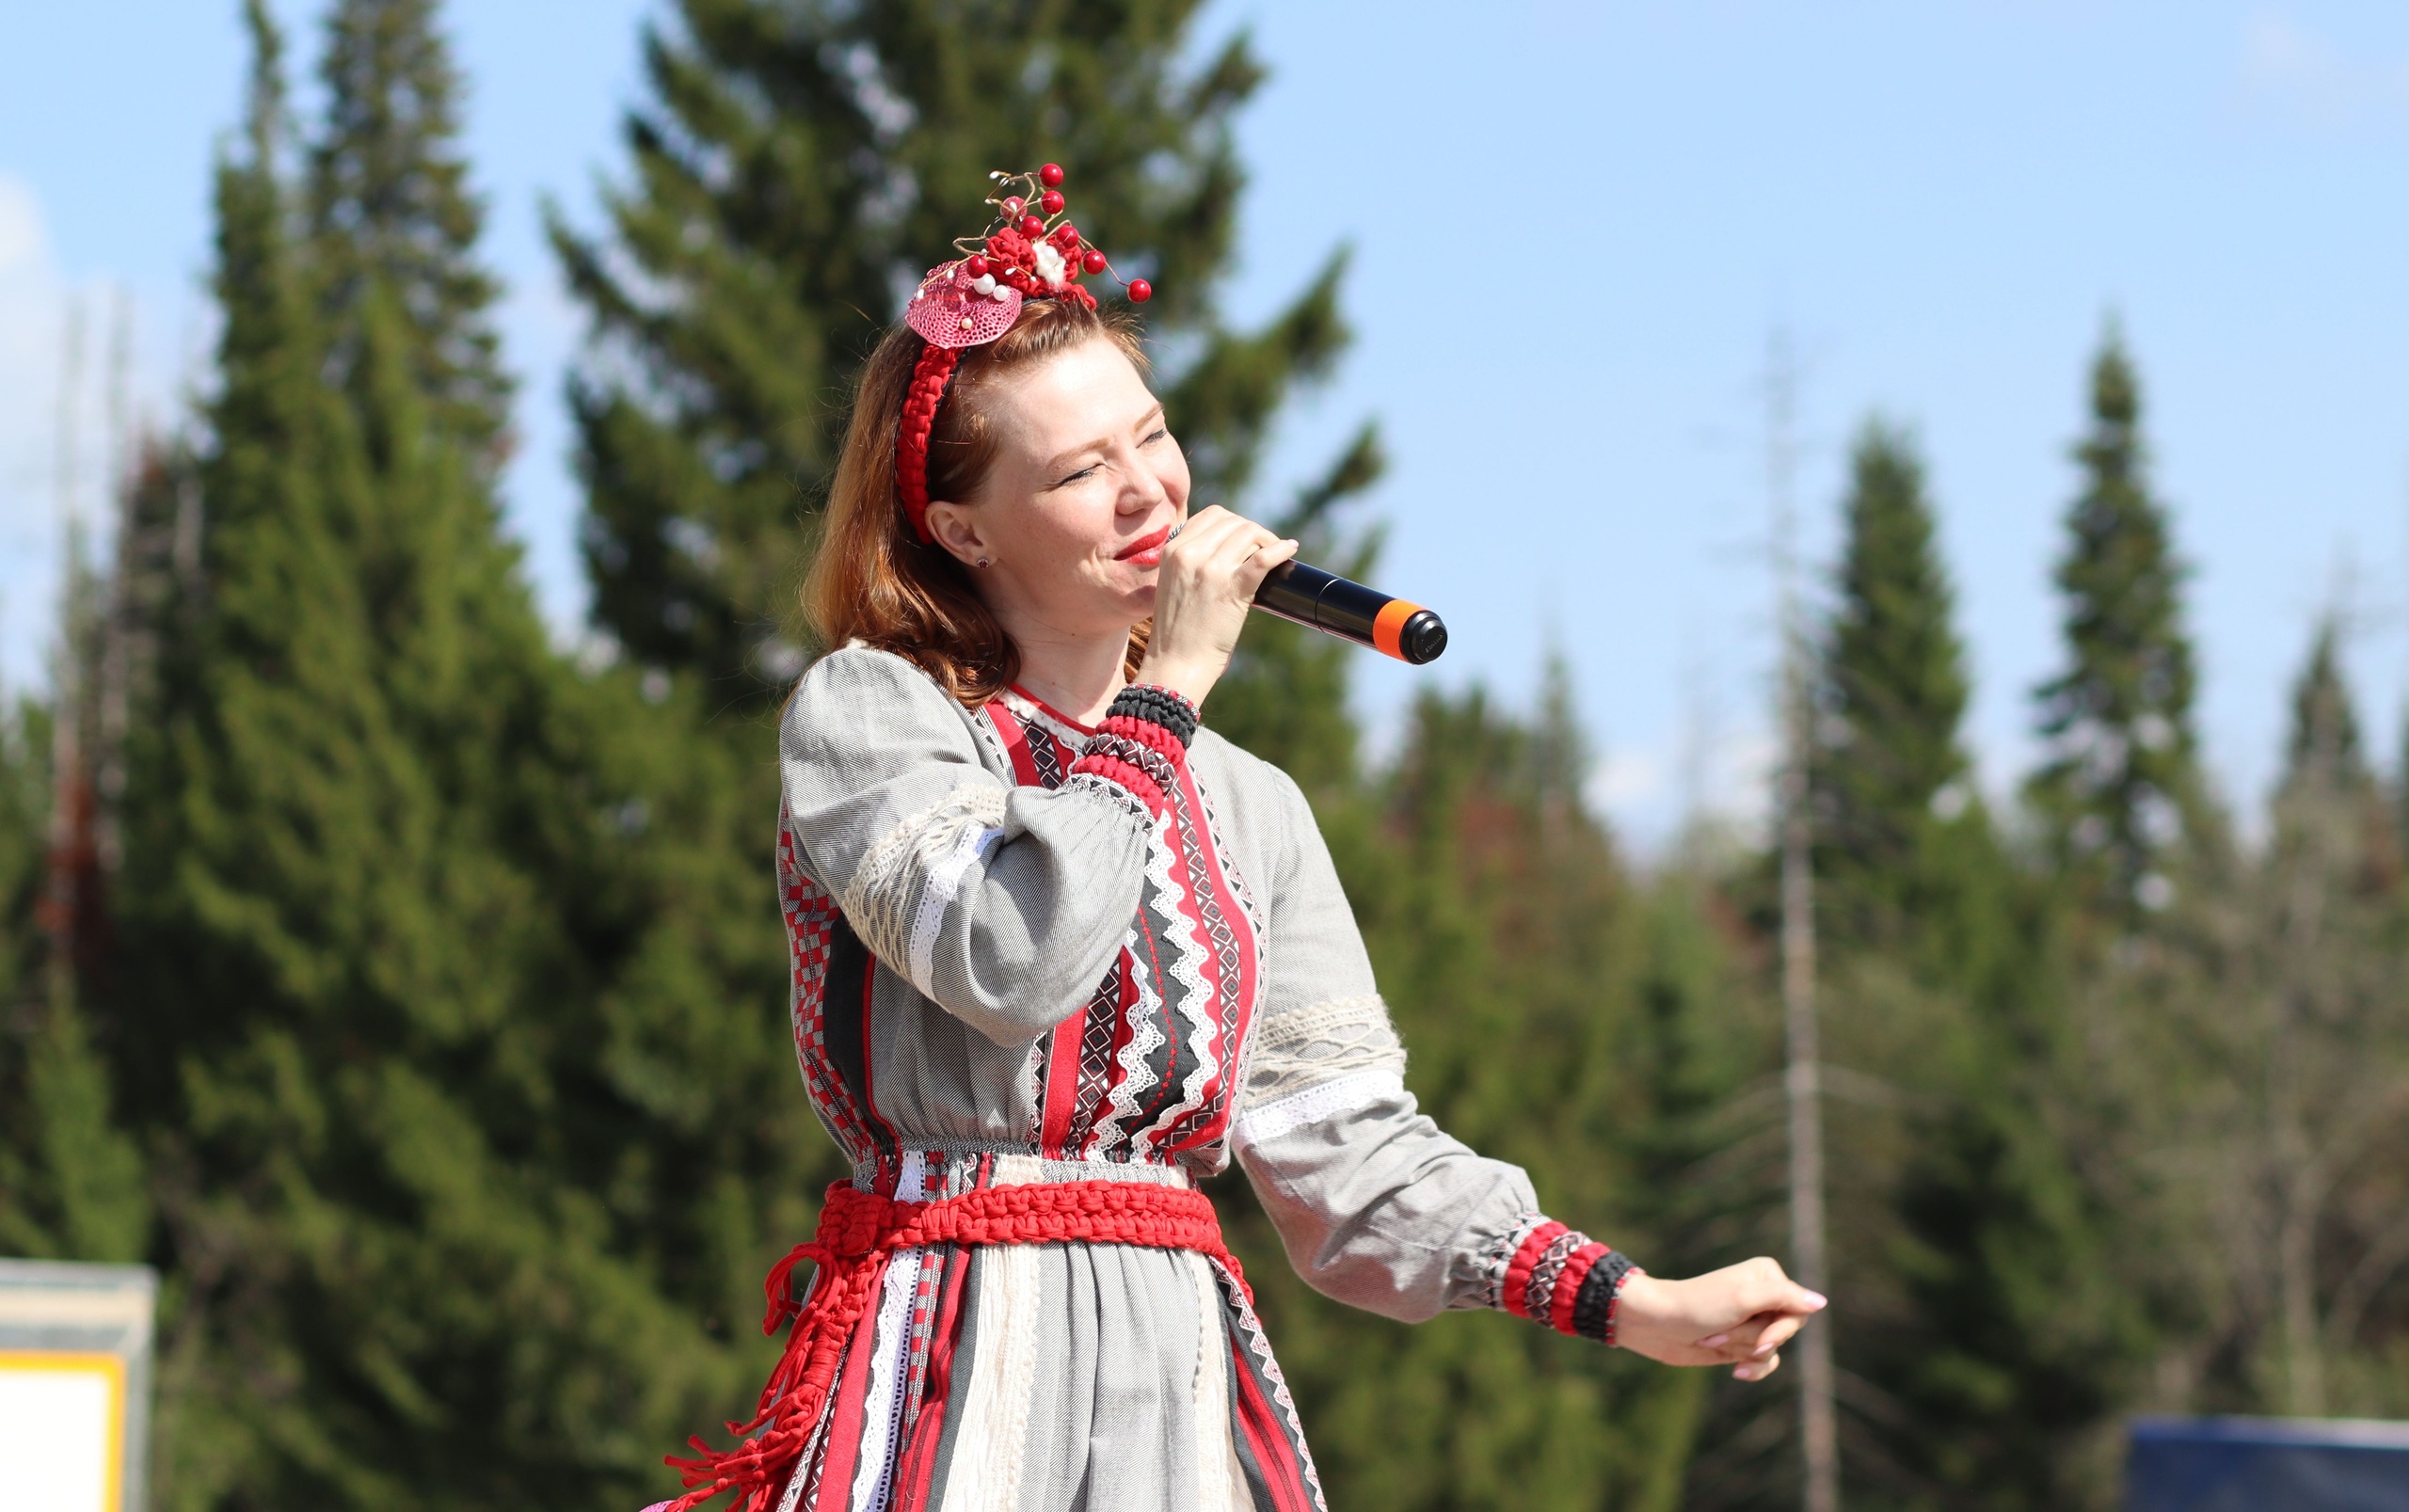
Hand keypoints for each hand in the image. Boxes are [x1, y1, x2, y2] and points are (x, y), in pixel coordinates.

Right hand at [1134, 506, 1297, 709]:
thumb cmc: (1178, 632)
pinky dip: (1281, 549)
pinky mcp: (1231, 589)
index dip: (1236, 523)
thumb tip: (1229, 549)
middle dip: (1253, 531)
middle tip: (1264, 549)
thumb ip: (1191, 563)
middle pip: (1234, 521)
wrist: (1176, 663)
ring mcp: (1210, 570)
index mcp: (1173, 551)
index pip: (1213, 515)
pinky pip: (1263, 558)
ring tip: (1274, 554)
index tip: (1246, 539)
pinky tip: (1290, 549)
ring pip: (1249, 533)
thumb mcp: (1173, 584)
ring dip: (1266, 540)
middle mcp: (1189, 554)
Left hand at [1612, 1258, 1826, 1381]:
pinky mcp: (1741, 1342)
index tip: (1760, 1338)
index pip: (1800, 1310)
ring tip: (1714, 1340)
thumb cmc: (1697, 1305)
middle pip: (1787, 1331)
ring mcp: (1752, 1320)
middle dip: (1754, 1339)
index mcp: (1768, 1275)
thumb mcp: (1743, 1299)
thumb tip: (1821, 1303)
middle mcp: (1764, 1295)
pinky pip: (1765, 1362)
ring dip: (1744, 1350)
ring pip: (1773, 1349)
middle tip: (1722, 1332)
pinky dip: (1751, 1368)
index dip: (1780, 1329)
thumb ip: (1785, 1298)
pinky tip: (1734, 1371)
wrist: (1656, 1325)